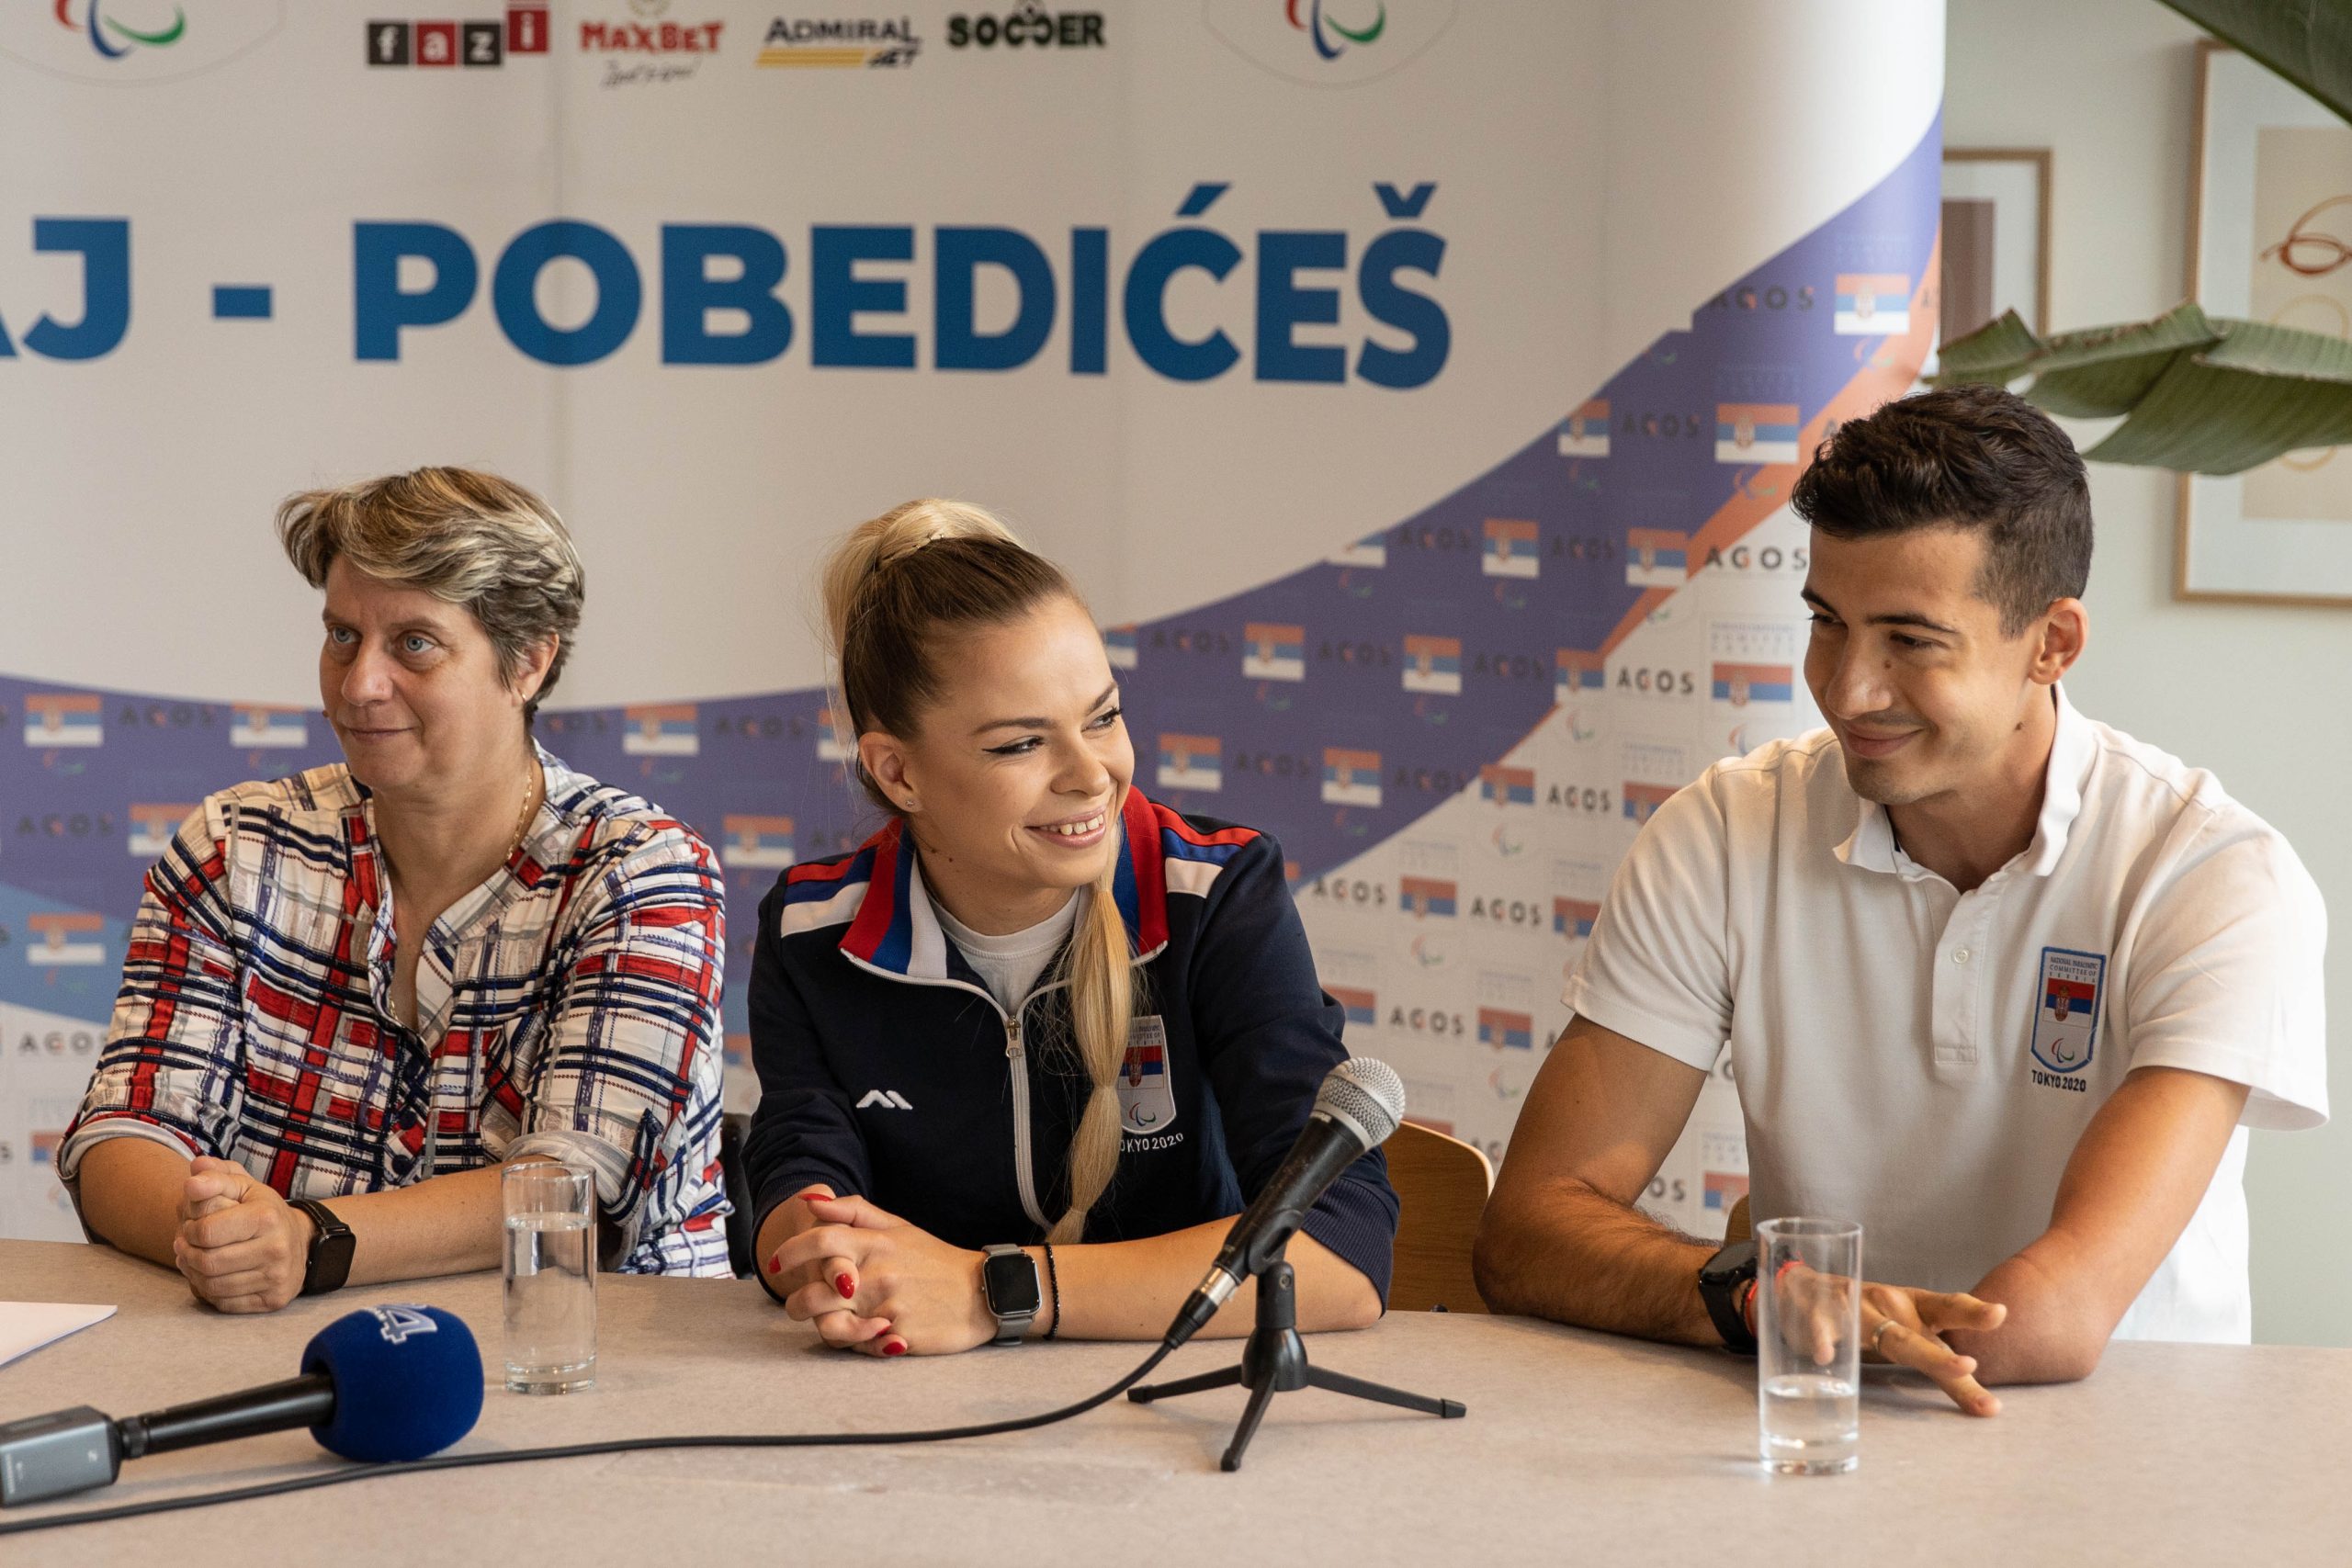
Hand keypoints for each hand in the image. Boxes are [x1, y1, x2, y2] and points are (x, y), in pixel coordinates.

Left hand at [172, 1157, 314, 1313]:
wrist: (303, 1241)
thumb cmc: (263, 1211)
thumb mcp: (243, 1187)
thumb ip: (215, 1177)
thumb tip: (192, 1180)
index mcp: (266, 1217)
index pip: (206, 1232)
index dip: (188, 1230)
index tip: (191, 1226)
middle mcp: (276, 1248)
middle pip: (207, 1262)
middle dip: (187, 1254)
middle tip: (184, 1246)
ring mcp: (276, 1277)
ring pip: (212, 1286)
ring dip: (193, 1274)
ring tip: (192, 1260)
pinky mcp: (273, 1299)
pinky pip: (224, 1304)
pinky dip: (209, 1292)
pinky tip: (210, 1277)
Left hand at [771, 1194, 995, 1356]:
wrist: (982, 1292)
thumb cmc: (936, 1260)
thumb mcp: (899, 1228)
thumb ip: (853, 1213)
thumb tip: (812, 1201)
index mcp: (875, 1244)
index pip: (820, 1241)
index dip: (790, 1251)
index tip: (776, 1262)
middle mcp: (876, 1275)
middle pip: (812, 1294)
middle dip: (796, 1304)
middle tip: (799, 1306)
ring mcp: (886, 1307)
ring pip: (830, 1327)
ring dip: (825, 1329)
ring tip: (836, 1325)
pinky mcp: (897, 1335)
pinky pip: (859, 1347)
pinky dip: (857, 1344)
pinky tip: (868, 1334)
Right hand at [1763, 1266, 2007, 1416]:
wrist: (1802, 1288)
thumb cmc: (1868, 1317)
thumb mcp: (1906, 1332)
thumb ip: (1941, 1365)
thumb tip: (1990, 1405)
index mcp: (1912, 1308)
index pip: (1946, 1307)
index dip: (1971, 1312)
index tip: (2000, 1314)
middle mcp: (1887, 1306)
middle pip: (1916, 1335)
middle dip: (1939, 1356)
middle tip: (1968, 1365)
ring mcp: (1853, 1309)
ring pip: (1878, 1334)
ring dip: (1898, 1346)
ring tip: (1905, 1365)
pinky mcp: (1819, 1317)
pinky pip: (1823, 1330)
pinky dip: (1824, 1341)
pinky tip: (1827, 1356)